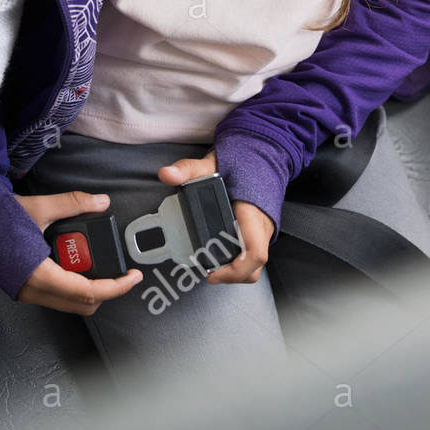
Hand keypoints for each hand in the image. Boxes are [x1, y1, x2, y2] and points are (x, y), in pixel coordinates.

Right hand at [15, 191, 143, 313]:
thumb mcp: (38, 207)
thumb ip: (73, 204)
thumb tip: (102, 201)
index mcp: (39, 275)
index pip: (87, 292)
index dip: (116, 286)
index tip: (133, 276)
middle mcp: (33, 291)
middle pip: (82, 304)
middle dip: (106, 290)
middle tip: (119, 268)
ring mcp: (26, 293)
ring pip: (70, 304)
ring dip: (89, 288)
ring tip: (99, 262)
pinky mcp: (22, 288)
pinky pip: (56, 297)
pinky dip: (73, 285)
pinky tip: (77, 263)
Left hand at [158, 152, 274, 283]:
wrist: (263, 154)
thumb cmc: (242, 160)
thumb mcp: (212, 163)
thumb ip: (189, 169)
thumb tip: (167, 174)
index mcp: (253, 213)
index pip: (254, 252)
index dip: (235, 271)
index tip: (212, 274)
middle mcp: (262, 226)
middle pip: (254, 266)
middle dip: (231, 276)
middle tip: (208, 273)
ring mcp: (263, 230)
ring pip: (254, 264)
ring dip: (234, 270)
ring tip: (211, 267)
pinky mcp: (259, 231)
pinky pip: (251, 254)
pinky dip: (236, 260)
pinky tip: (217, 254)